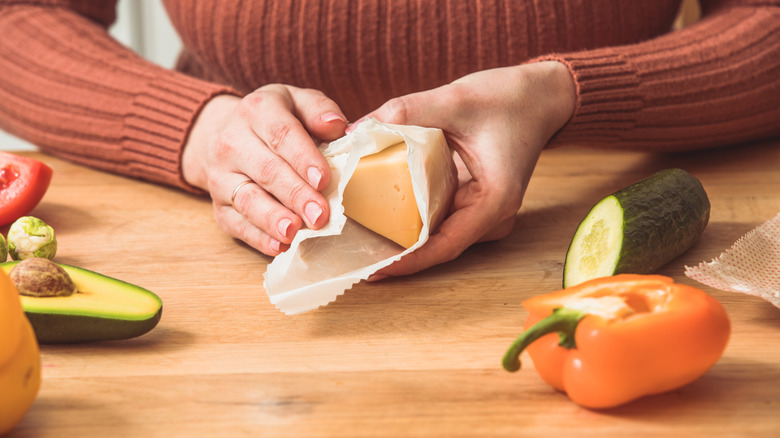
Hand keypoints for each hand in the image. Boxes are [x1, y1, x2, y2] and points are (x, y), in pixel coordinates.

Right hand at [182, 85, 347, 255]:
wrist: (226, 133)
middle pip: (267, 171)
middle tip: (320, 215)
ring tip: (295, 231)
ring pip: (248, 200)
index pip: (281, 134)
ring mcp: (221, 176)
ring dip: (273, 219)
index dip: (304, 158)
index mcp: (257, 110)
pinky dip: (257, 238)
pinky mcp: (219, 206)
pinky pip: (236, 224)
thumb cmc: (276, 121)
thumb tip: (338, 126)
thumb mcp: (297, 102)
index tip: (324, 179)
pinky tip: (279, 247)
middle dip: (295, 195)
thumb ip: (319, 109)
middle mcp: (232, 142)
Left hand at [359, 61, 575, 277]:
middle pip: (438, 246)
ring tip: (359, 241)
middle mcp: (492, 216)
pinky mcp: (474, 204)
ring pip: (437, 236)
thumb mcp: (456, 99)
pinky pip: (439, 220)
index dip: (407, 261)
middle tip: (352, 256)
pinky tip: (379, 216)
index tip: (373, 270)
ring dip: (401, 239)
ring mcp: (484, 213)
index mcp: (495, 201)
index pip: (445, 245)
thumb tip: (355, 130)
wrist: (540, 96)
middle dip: (396, 254)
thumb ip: (406, 112)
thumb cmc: (509, 97)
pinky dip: (412, 220)